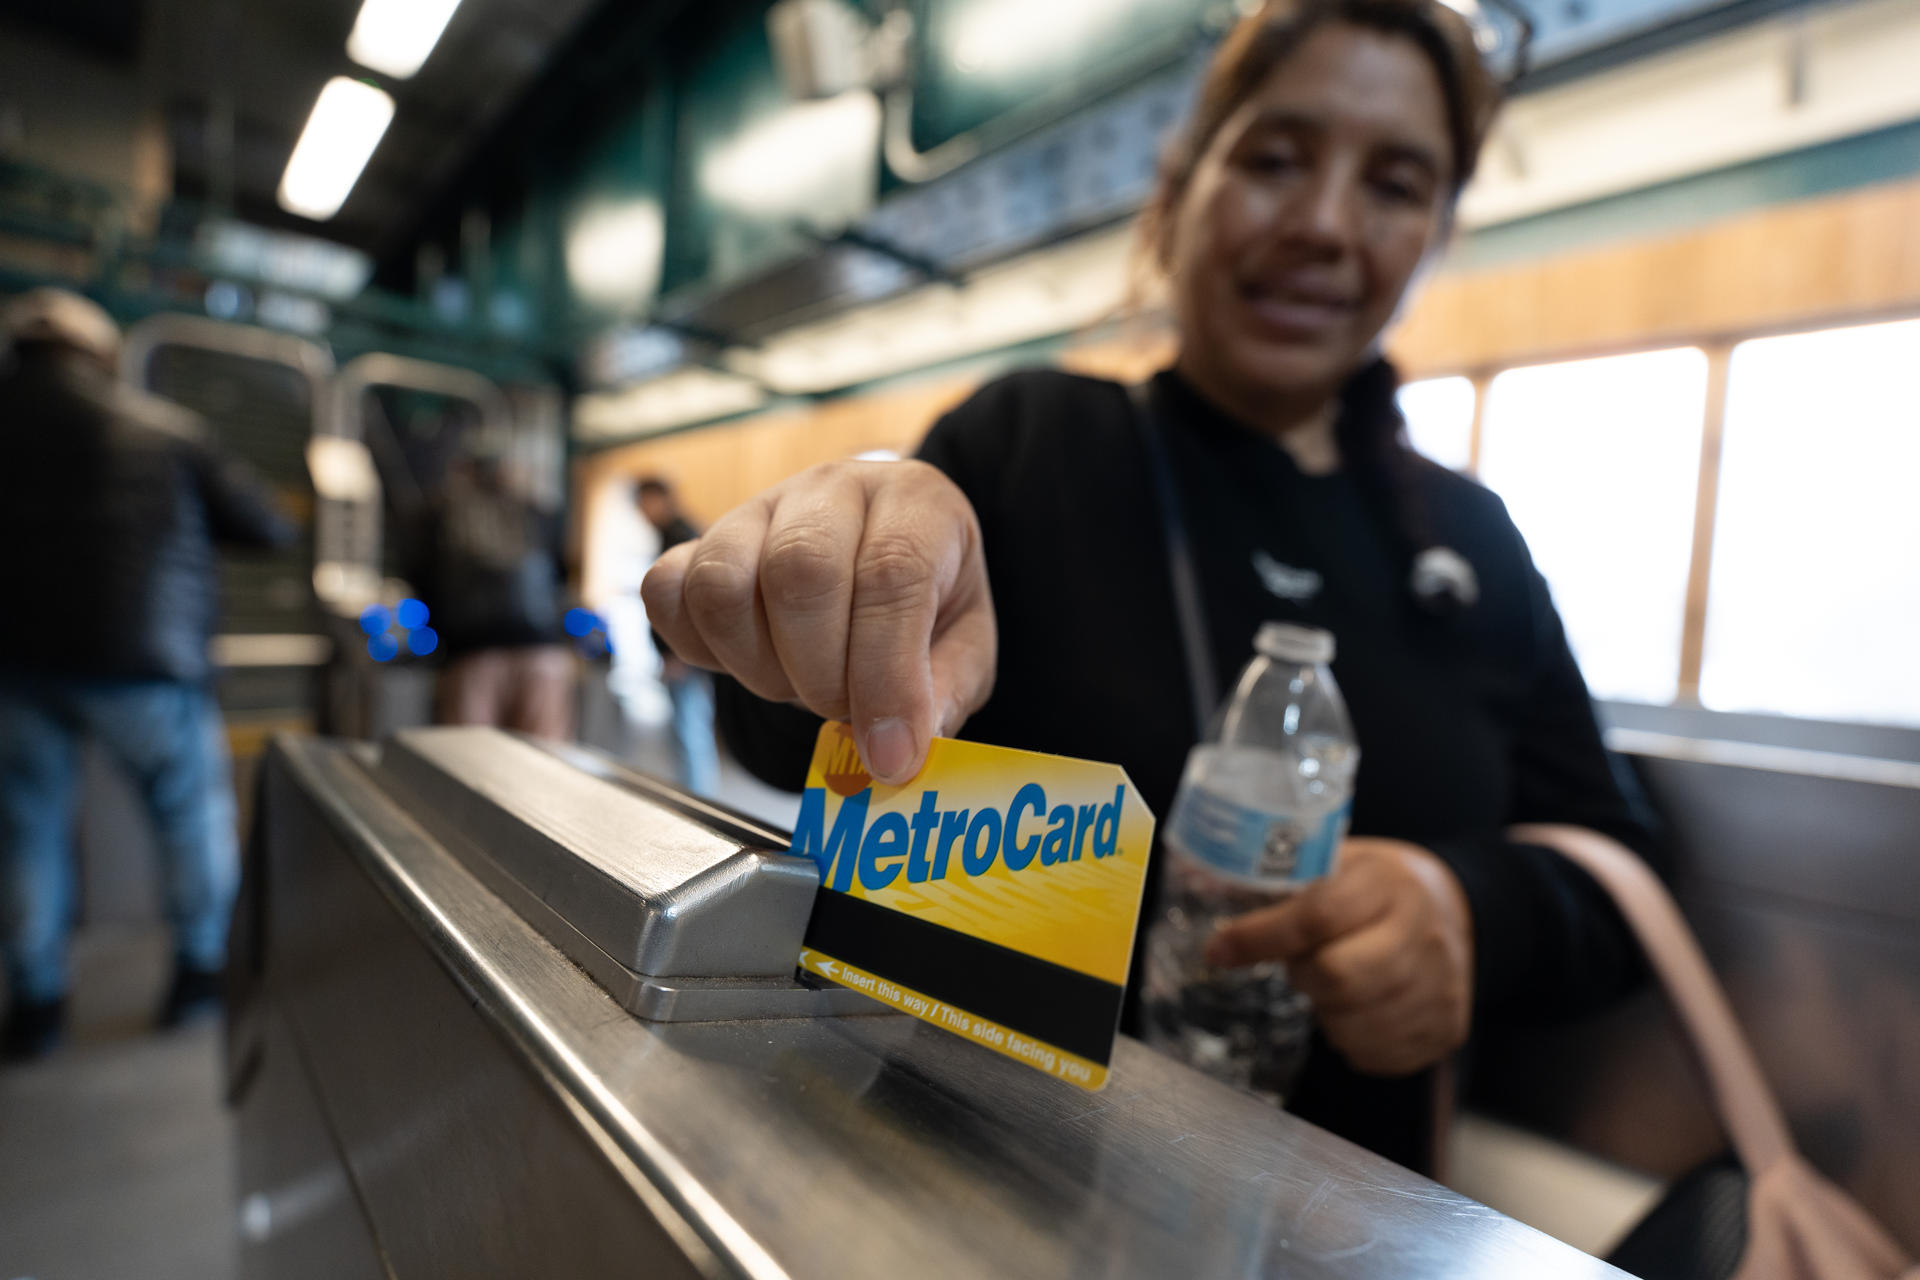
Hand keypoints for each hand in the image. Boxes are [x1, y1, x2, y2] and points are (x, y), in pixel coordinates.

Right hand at [640, 460, 995, 784]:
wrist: (882, 559)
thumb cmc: (929, 602)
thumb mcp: (965, 645)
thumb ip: (943, 691)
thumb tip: (903, 748)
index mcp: (914, 502)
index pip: (890, 574)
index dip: (886, 677)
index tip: (890, 754)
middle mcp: (832, 489)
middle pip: (799, 572)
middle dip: (818, 674)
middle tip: (841, 712)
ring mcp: (756, 508)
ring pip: (721, 583)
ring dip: (756, 665)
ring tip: (797, 684)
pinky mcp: (697, 541)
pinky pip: (667, 594)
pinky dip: (699, 649)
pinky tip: (749, 663)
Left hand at [1204, 838, 1473, 1076]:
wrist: (1456, 908)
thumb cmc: (1375, 886)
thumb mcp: (1339, 861)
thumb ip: (1282, 878)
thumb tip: (1199, 881)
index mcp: (1387, 883)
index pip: (1318, 915)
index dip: (1260, 937)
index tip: (1218, 949)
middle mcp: (1422, 933)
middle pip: (1338, 978)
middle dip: (1303, 977)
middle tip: (1302, 966)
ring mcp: (1442, 985)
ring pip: (1356, 1024)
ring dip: (1327, 1012)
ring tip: (1334, 985)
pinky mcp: (1447, 1027)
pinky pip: (1378, 1055)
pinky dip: (1353, 1040)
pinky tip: (1358, 1011)